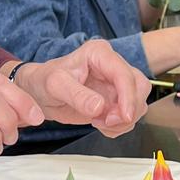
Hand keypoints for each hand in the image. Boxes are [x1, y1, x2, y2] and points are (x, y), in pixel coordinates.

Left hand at [13, 40, 150, 136]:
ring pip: (139, 102)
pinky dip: (119, 126)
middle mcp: (112, 65)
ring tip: (98, 122)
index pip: (124, 73)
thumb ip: (78, 95)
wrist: (40, 92)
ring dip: (123, 120)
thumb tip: (99, 107)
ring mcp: (116, 83)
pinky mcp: (116, 99)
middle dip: (127, 109)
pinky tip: (100, 124)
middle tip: (106, 121)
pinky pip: (130, 115)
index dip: (129, 96)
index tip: (124, 117)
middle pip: (139, 87)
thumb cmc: (45, 81)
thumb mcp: (56, 86)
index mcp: (99, 53)